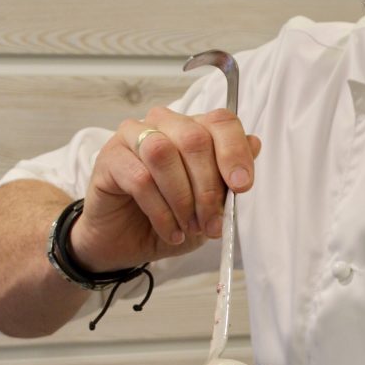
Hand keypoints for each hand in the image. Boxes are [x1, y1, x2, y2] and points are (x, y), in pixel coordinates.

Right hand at [70, 106, 260, 270]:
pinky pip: (139, 178)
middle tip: (211, 223)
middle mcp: (163, 125)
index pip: (221, 122)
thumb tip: (255, 144)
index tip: (242, 186)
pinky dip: (160, 211)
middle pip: (194, 138)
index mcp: (193, 130)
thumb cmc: (168, 219)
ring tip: (189, 228)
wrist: (126, 242)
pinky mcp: (110, 158)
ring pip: (163, 153)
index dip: (235, 152)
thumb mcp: (209, 207)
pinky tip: (170, 231)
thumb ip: (228, 178)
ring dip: (182, 198)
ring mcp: (133, 137)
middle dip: (208, 187)